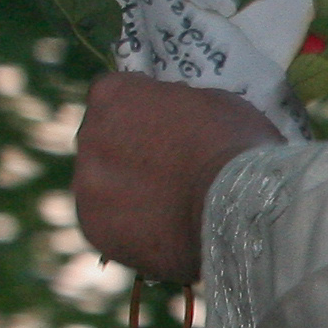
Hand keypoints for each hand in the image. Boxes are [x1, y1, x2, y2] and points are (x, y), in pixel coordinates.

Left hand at [71, 71, 284, 283]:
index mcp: (113, 95)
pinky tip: (162, 232)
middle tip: (169, 171)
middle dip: (129, 152)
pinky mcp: (94, 228)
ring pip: (102, 185)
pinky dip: (130, 228)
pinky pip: (109, 224)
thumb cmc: (237, 146)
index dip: (142, 113)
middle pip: (103, 141)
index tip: (165, 129)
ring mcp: (87, 185)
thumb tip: (174, 115)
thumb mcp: (213, 101)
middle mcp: (89, 135)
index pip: (115, 96)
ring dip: (126, 192)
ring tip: (168, 208)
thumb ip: (179, 104)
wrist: (240, 208)